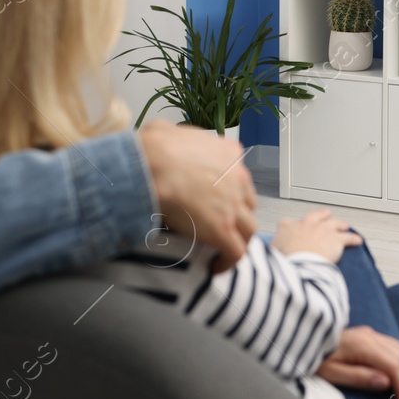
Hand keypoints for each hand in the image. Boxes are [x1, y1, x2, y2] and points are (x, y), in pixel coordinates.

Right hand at [137, 121, 255, 273]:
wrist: (150, 164)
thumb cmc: (153, 147)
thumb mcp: (168, 131)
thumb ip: (176, 137)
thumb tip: (162, 137)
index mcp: (229, 153)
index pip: (239, 177)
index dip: (229, 192)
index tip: (217, 201)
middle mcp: (238, 178)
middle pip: (247, 203)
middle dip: (236, 215)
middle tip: (219, 225)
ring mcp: (233, 204)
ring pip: (248, 229)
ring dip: (236, 240)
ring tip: (221, 250)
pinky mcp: (224, 228)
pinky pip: (236, 251)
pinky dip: (229, 261)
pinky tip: (216, 266)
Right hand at [270, 209, 361, 263]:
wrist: (297, 262)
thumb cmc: (284, 259)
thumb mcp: (271, 253)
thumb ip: (272, 250)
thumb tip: (268, 255)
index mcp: (289, 229)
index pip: (287, 224)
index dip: (289, 225)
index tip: (287, 225)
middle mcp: (307, 226)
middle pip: (316, 216)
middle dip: (322, 215)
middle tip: (326, 214)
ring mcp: (323, 230)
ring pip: (335, 223)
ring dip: (340, 224)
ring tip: (344, 226)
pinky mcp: (336, 240)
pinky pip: (348, 238)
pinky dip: (354, 239)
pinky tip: (358, 241)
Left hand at [315, 326, 398, 398]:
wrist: (299, 338)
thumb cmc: (312, 359)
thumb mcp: (330, 373)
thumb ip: (358, 377)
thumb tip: (385, 383)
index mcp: (362, 345)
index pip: (393, 367)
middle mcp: (370, 336)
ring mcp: (369, 334)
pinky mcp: (367, 336)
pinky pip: (393, 349)